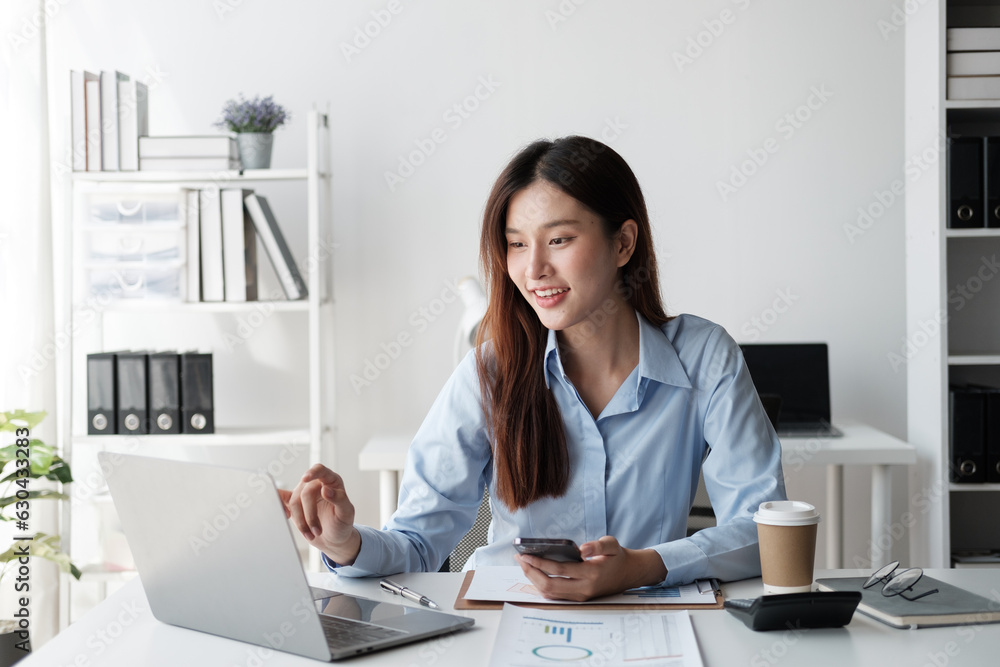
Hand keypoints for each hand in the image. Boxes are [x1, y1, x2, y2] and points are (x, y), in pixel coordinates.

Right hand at [280, 463, 361, 565]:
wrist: (333, 538)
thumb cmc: (342, 523)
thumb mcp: (347, 513)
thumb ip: (340, 499)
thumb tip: (326, 489)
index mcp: (331, 481)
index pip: (320, 470)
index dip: (312, 473)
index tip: (305, 479)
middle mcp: (316, 484)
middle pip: (305, 493)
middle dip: (310, 516)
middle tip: (317, 531)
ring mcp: (303, 493)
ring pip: (294, 502)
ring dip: (301, 522)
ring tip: (311, 534)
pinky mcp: (294, 504)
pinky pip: (281, 500)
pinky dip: (279, 506)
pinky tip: (285, 515)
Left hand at [515, 536, 666, 600]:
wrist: (629, 574)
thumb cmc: (617, 557)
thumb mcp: (612, 544)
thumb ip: (598, 545)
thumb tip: (582, 549)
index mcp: (591, 574)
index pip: (559, 570)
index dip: (539, 563)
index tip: (525, 555)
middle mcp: (584, 589)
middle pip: (549, 585)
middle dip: (531, 573)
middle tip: (519, 559)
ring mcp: (580, 596)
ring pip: (550, 594)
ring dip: (534, 580)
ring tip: (524, 565)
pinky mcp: (579, 599)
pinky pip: (555, 596)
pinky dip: (542, 586)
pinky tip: (535, 575)